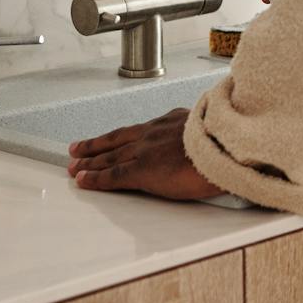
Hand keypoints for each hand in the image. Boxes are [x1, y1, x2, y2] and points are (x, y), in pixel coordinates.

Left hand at [66, 108, 224, 200]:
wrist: (228, 145)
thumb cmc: (227, 141)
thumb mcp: (213, 128)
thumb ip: (201, 135)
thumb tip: (206, 144)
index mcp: (171, 122)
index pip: (137, 130)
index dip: (120, 136)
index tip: (109, 139)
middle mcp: (154, 133)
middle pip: (117, 140)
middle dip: (96, 146)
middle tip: (77, 150)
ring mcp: (146, 150)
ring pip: (110, 156)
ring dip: (90, 161)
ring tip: (74, 166)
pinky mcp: (142, 169)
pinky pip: (113, 175)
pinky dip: (96, 178)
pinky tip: (83, 180)